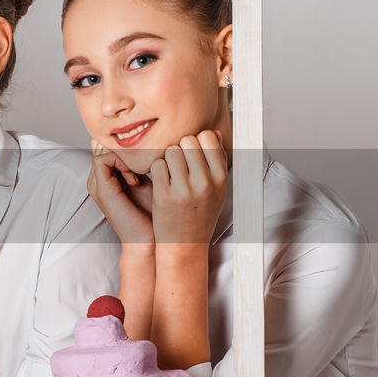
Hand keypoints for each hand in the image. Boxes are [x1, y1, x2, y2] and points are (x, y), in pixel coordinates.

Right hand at [87, 139, 154, 244]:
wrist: (149, 240)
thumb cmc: (153, 214)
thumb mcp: (147, 181)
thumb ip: (139, 163)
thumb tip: (148, 142)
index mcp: (105, 178)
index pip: (108, 146)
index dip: (126, 147)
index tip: (146, 162)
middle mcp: (96, 181)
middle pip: (104, 146)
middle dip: (124, 149)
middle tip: (143, 164)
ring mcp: (96, 185)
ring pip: (103, 150)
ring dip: (124, 155)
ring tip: (139, 173)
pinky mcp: (101, 190)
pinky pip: (103, 160)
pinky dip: (121, 161)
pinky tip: (135, 177)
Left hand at [150, 131, 227, 245]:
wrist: (184, 244)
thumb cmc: (200, 214)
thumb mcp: (216, 189)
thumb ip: (216, 160)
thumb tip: (212, 132)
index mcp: (221, 178)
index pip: (207, 137)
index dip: (196, 142)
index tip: (192, 154)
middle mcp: (205, 182)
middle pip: (187, 140)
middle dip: (180, 149)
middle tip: (179, 165)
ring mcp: (184, 188)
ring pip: (171, 150)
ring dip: (167, 159)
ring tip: (171, 174)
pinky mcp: (164, 195)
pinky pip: (157, 164)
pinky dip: (157, 170)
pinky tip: (162, 182)